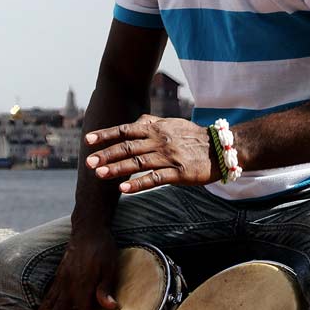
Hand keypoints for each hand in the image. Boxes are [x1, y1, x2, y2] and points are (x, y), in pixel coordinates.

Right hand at [28, 229, 121, 309]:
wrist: (88, 229)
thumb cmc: (103, 249)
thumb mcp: (110, 267)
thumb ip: (106, 288)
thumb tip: (112, 307)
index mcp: (83, 284)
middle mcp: (68, 285)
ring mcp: (60, 281)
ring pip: (48, 307)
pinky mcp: (57, 278)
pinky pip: (46, 297)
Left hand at [84, 114, 215, 192]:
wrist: (221, 148)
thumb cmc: (192, 136)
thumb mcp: (170, 123)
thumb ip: (150, 123)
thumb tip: (133, 121)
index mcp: (155, 129)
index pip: (124, 130)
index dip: (105, 135)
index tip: (88, 140)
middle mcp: (158, 141)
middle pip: (127, 147)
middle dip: (106, 154)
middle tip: (89, 162)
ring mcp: (168, 157)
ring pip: (137, 163)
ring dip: (117, 168)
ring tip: (100, 174)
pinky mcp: (179, 173)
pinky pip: (155, 179)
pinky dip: (138, 183)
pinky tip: (124, 188)